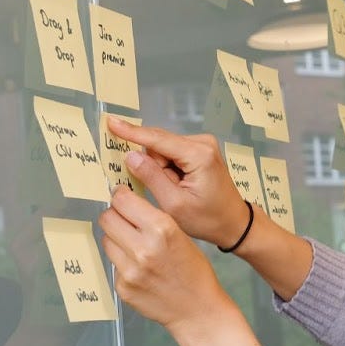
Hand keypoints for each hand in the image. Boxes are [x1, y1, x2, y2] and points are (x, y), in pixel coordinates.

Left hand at [98, 185, 241, 340]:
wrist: (198, 309)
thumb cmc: (194, 271)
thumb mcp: (181, 235)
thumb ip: (153, 220)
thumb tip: (126, 204)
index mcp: (162, 229)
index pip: (122, 201)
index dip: (120, 196)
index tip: (121, 196)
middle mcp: (143, 248)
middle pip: (107, 218)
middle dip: (114, 216)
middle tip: (124, 220)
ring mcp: (129, 271)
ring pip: (106, 241)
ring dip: (116, 239)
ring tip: (134, 247)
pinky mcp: (122, 288)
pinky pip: (113, 264)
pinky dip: (122, 263)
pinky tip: (139, 269)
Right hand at [105, 120, 248, 248]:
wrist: (233, 222)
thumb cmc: (207, 218)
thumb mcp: (174, 204)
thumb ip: (151, 177)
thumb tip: (130, 155)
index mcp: (198, 154)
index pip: (157, 140)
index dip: (132, 132)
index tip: (111, 122)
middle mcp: (202, 143)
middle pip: (159, 145)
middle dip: (152, 166)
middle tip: (165, 191)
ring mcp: (202, 144)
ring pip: (163, 150)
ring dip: (161, 170)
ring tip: (175, 191)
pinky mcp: (200, 150)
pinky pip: (172, 154)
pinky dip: (168, 169)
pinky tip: (178, 185)